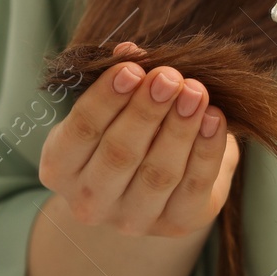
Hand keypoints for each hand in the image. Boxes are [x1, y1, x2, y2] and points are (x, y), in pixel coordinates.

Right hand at [39, 42, 238, 236]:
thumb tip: (130, 50)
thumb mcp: (113, 105)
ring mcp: (131, 220)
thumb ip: (120, 79)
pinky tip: (216, 119)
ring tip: (196, 92)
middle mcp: (89, 202)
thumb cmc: (125, 131)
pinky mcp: (174, 225)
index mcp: (60, 168)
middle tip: (170, 77)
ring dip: (180, 128)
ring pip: (158, 173)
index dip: (106, 100)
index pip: (80, 132)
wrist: (153, 183)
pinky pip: (193, 188)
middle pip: (119, 155)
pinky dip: (207, 151)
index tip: (133, 69)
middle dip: (147, 112)